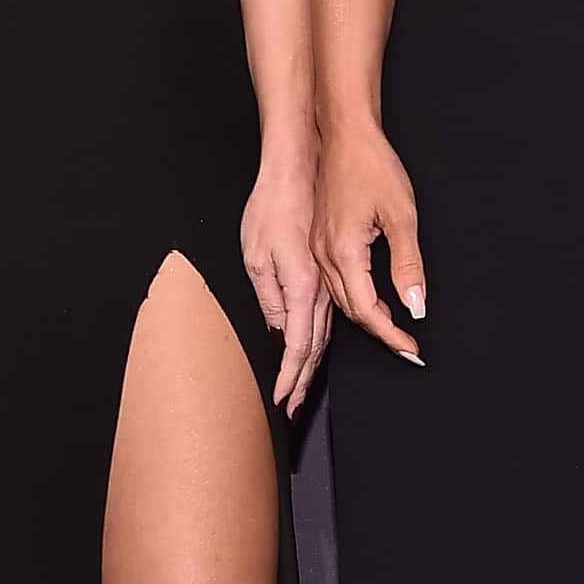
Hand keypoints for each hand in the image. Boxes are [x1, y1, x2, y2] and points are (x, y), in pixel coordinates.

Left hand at [242, 158, 330, 416]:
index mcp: (303, 288)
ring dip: (310, 368)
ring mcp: (327, 282)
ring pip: (323, 336)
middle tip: (293, 412)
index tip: (281, 403)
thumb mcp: (256, 256)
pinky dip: (318, 344)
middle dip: (302, 384)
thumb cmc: (273, 207)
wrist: (300, 170)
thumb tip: (277, 334)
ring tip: (300, 393)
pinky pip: (325, 318)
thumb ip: (269, 299)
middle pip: (315, 349)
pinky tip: (311, 354)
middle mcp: (321, 291)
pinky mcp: (327, 272)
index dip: (289, 379)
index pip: (298, 347)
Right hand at [311, 126, 425, 364]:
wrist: (345, 135)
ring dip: (367, 317)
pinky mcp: (319, 240)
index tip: (410, 351)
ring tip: (393, 330)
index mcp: (343, 252)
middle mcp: (324, 255)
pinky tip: (372, 300)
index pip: (368, 310)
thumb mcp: (403, 217)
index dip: (391, 335)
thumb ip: (409, 267)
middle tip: (407, 347)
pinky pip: (334, 282)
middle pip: (352, 311)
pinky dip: (355, 298)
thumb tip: (415, 305)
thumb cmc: (372, 165)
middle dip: (381, 333)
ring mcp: (318, 248)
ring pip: (341, 299)